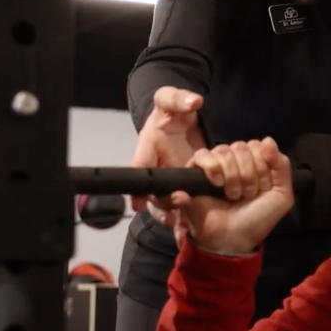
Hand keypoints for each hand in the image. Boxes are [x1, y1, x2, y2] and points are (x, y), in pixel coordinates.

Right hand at [131, 86, 205, 215]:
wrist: (178, 118)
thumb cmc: (170, 109)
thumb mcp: (171, 98)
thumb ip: (179, 98)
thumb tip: (193, 101)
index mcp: (148, 146)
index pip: (140, 166)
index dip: (138, 185)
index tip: (138, 202)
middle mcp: (154, 167)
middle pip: (152, 192)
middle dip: (162, 202)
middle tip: (179, 203)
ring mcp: (168, 179)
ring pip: (162, 205)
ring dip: (170, 217)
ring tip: (181, 228)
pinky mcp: (182, 185)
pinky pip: (179, 207)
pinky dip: (182, 221)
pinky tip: (188, 232)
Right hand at [167, 138, 294, 255]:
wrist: (234, 237)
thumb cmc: (257, 218)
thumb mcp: (281, 196)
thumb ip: (282, 166)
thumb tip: (268, 140)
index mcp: (254, 162)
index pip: (258, 146)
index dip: (262, 168)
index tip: (262, 190)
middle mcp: (234, 160)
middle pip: (242, 147)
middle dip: (249, 174)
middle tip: (247, 195)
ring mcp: (214, 163)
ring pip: (225, 151)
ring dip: (233, 176)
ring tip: (233, 196)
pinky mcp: (194, 170)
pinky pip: (203, 155)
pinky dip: (213, 168)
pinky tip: (217, 184)